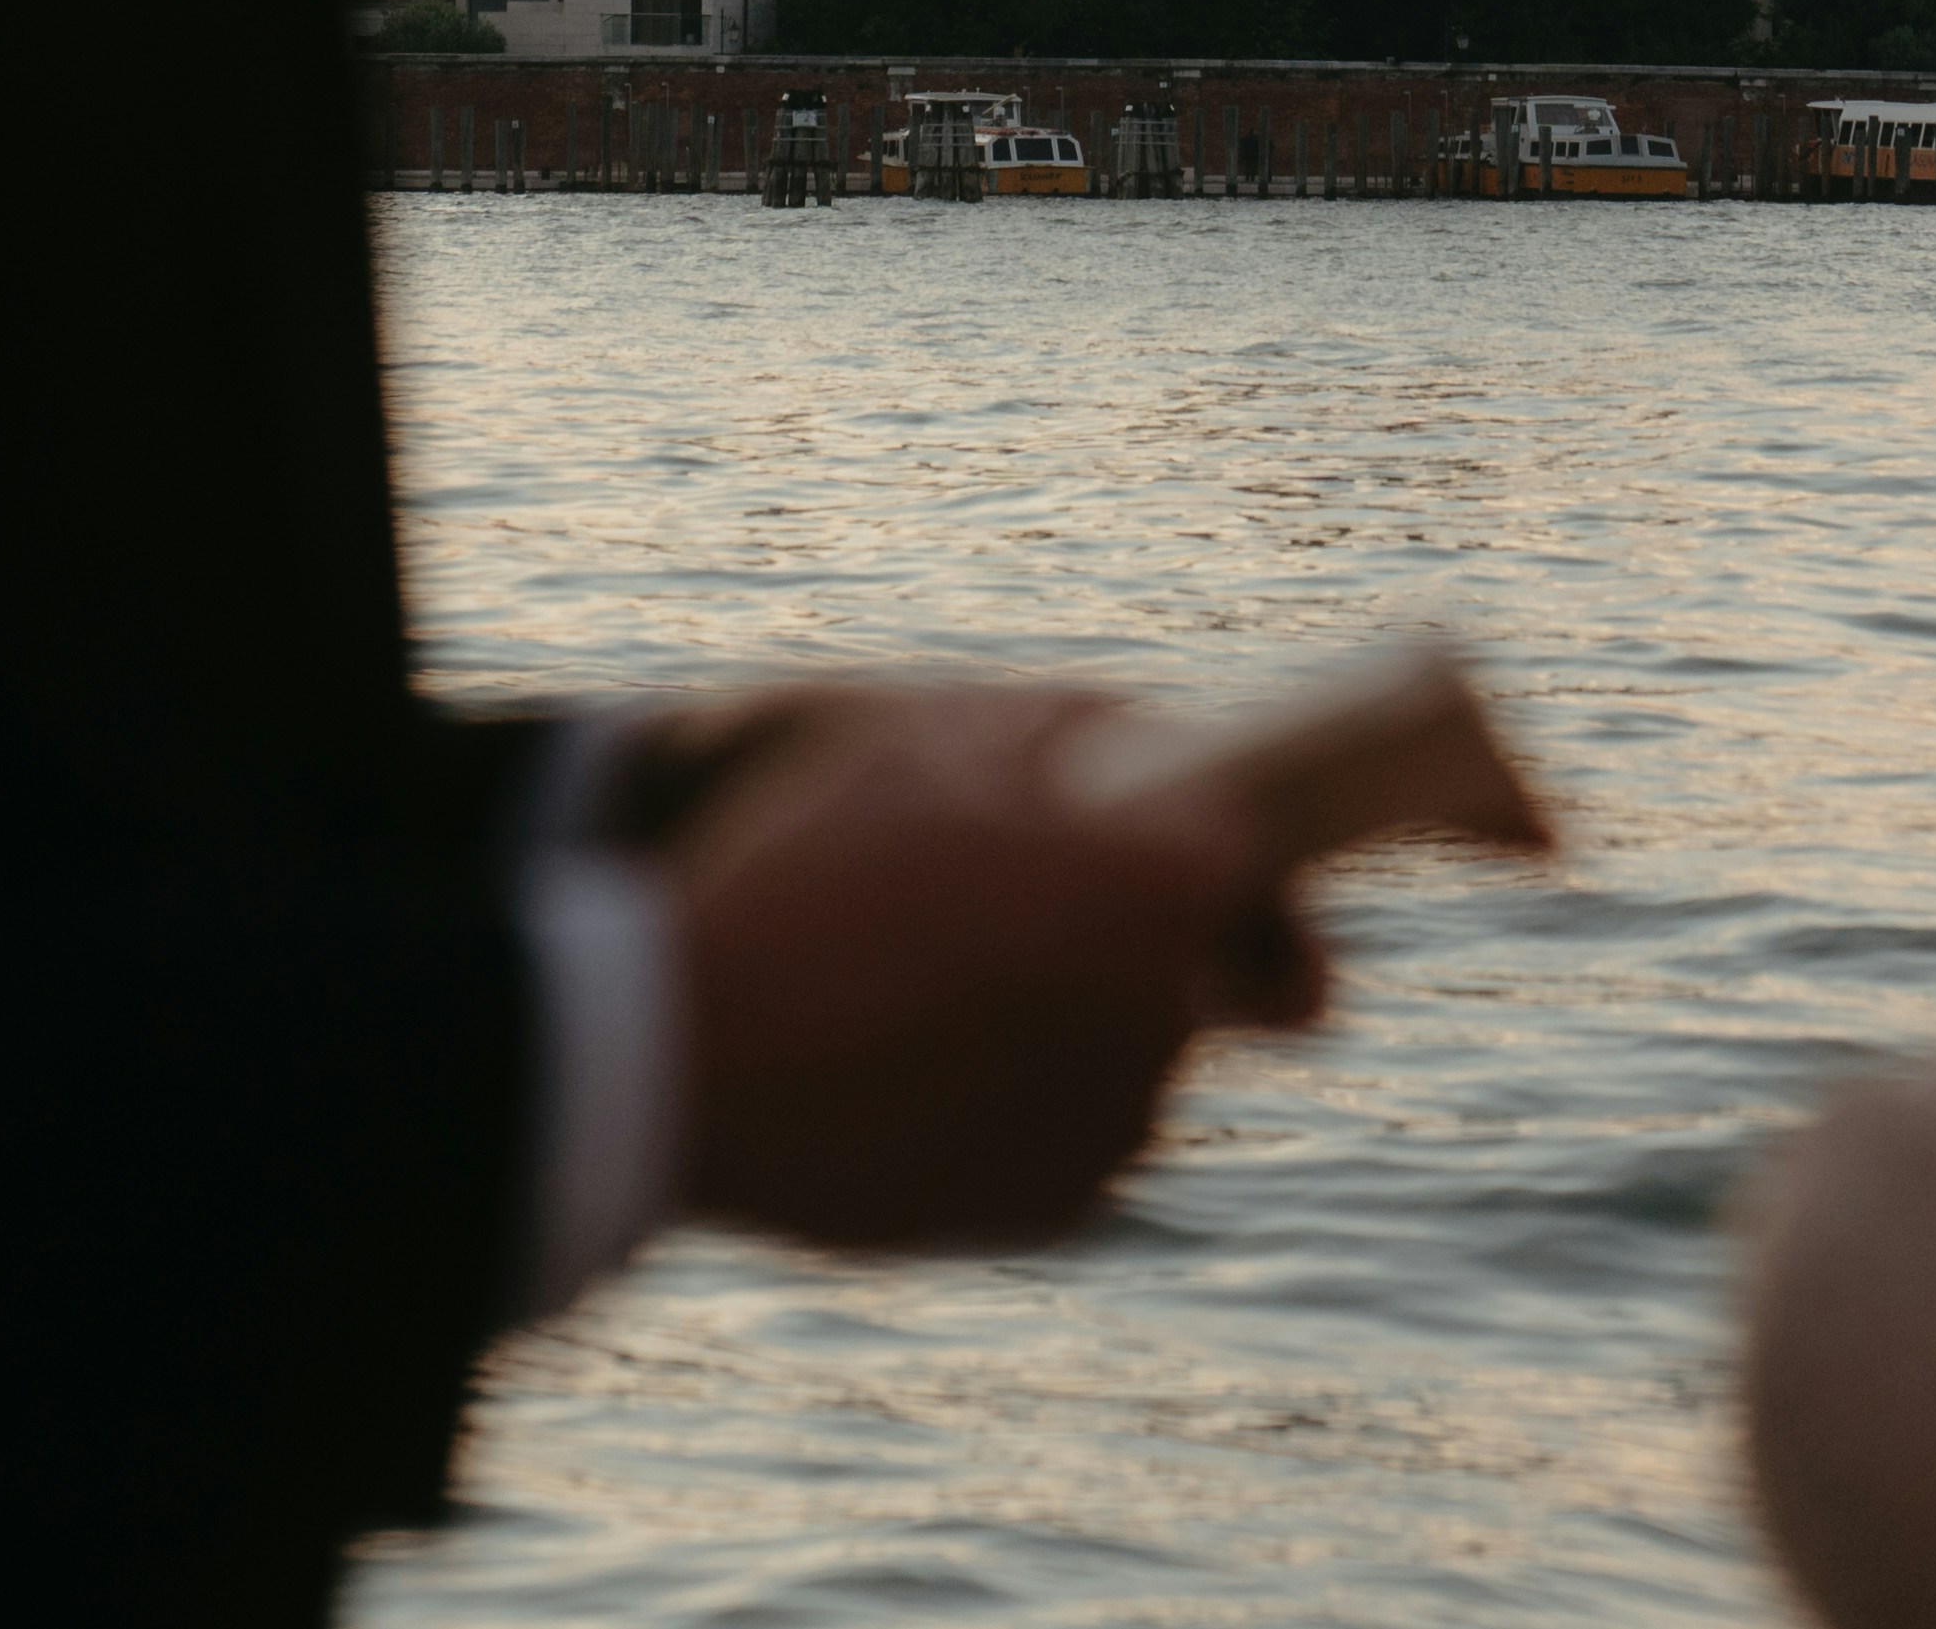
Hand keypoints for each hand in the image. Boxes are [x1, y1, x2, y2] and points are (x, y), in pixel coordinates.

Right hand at [653, 683, 1309, 1253]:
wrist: (682, 1054)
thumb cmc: (807, 872)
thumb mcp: (932, 736)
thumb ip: (1078, 725)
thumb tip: (1158, 749)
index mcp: (1162, 887)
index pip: (1252, 860)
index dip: (1206, 844)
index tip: (1168, 842)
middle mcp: (1169, 1015)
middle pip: (1191, 960)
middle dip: (1123, 930)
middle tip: (993, 907)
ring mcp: (1114, 1124)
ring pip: (1129, 1051)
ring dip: (1068, 1019)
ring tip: (923, 984)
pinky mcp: (1053, 1210)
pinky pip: (1069, 1135)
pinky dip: (1019, 1104)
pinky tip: (911, 1065)